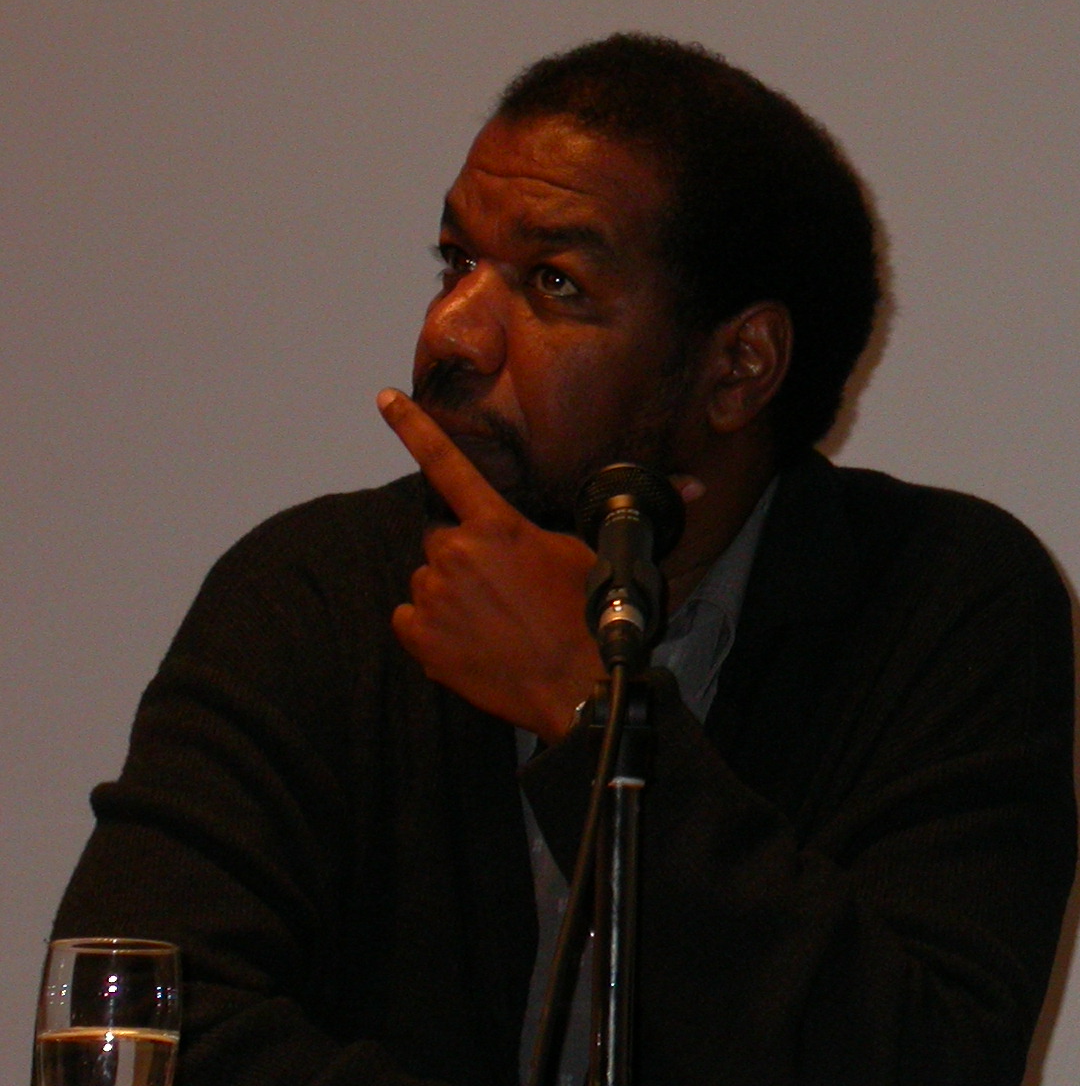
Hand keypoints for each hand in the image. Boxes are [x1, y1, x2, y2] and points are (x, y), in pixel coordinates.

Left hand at [379, 389, 600, 743]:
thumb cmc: (586, 618)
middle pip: (443, 538)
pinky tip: (471, 640)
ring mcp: (433, 595)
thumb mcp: (587, 557)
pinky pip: (412, 618)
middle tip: (504, 588)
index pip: (447, 464)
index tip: (385, 400)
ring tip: (496, 621)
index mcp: (496, 525)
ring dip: (453, 594)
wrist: (575, 685)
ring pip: (430, 580)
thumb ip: (572, 525)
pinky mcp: (420, 636)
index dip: (413, 428)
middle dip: (466, 556)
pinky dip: (434, 627)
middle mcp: (456, 552)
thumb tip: (688, 484)